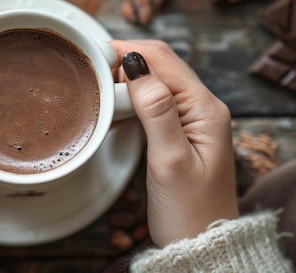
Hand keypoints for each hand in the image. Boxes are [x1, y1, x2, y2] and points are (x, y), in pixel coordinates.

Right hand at [111, 40, 237, 246]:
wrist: (203, 246)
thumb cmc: (190, 212)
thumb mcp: (169, 160)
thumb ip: (155, 110)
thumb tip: (136, 63)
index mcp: (205, 108)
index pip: (162, 58)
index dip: (126, 50)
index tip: (92, 57)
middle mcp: (201, 107)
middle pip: (159, 63)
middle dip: (124, 61)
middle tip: (91, 75)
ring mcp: (191, 119)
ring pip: (154, 80)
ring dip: (125, 80)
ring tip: (98, 91)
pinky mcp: (179, 131)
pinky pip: (153, 102)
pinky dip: (130, 99)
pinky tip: (113, 111)